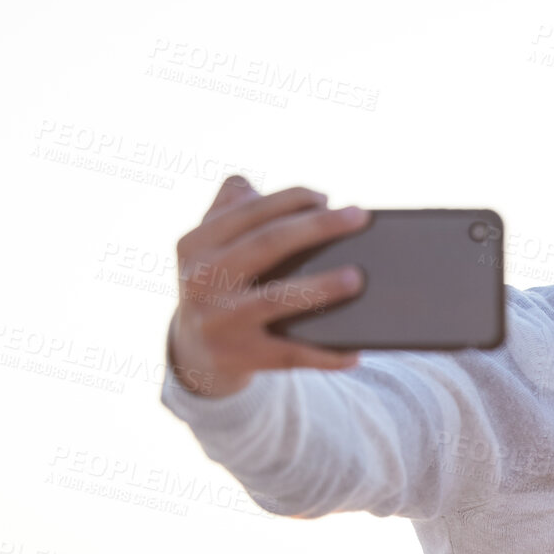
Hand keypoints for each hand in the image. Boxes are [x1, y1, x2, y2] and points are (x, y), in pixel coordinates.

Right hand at [169, 176, 372, 397]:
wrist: (192, 351)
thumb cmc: (219, 283)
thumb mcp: (210, 245)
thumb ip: (234, 206)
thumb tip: (299, 196)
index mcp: (195, 243)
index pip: (250, 211)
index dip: (290, 200)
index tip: (327, 197)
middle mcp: (201, 279)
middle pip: (267, 243)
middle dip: (318, 227)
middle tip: (360, 216)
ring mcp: (219, 320)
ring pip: (277, 299)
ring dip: (321, 287)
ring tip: (358, 277)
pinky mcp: (238, 357)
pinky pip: (290, 354)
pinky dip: (325, 355)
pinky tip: (355, 351)